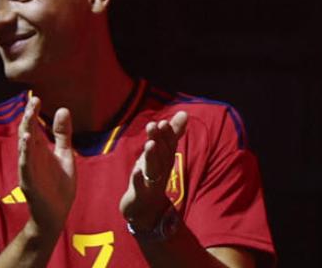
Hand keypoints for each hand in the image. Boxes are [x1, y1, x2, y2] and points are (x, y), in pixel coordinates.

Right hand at [17, 96, 75, 236]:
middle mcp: (32, 157)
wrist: (57, 212)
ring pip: (24, 148)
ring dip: (26, 132)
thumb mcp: (65, 154)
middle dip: (29, 118)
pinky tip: (26, 142)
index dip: (33, 113)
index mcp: (40, 150)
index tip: (35, 98)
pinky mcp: (30, 182)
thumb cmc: (59, 184)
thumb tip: (62, 109)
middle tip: (32, 101)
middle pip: (27, 134)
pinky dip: (25, 154)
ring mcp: (29, 169)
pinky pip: (26, 166)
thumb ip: (63, 134)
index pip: (34, 127)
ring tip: (28, 116)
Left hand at [119, 110, 188, 231]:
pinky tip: (137, 171)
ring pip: (154, 169)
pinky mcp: (140, 196)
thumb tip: (184, 113)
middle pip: (163, 154)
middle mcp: (162, 170)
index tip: (163, 122)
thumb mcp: (160, 154)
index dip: (167, 134)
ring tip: (150, 144)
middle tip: (157, 125)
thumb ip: (172, 134)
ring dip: (153, 157)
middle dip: (160, 140)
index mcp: (166, 160)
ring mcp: (152, 184)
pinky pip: (140, 187)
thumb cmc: (152, 176)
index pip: (169, 145)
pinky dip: (139, 180)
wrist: (145, 209)